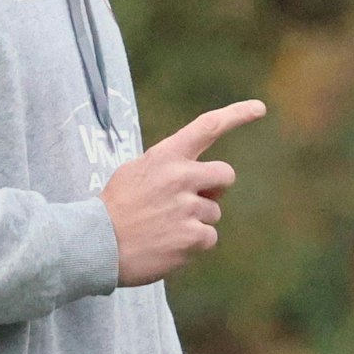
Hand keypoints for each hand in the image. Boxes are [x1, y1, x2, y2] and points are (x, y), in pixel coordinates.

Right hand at [100, 99, 265, 285]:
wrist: (93, 245)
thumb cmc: (115, 208)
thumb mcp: (136, 172)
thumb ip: (169, 167)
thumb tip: (201, 178)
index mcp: (166, 155)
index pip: (208, 126)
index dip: (237, 114)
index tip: (260, 108)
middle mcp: (181, 176)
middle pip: (225, 175)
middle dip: (215, 189)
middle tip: (190, 202)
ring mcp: (188, 207)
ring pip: (214, 212)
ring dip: (196, 221)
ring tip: (164, 228)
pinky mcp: (192, 237)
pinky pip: (209, 238)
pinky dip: (193, 244)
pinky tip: (168, 245)